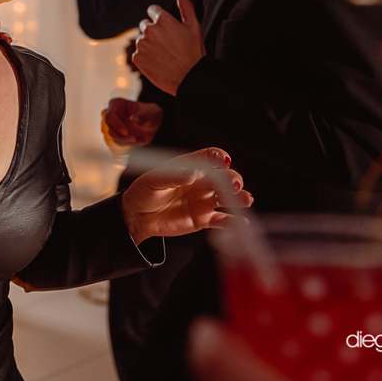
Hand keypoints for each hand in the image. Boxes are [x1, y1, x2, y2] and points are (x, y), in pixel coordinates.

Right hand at [102, 98, 162, 148]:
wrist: (152, 123)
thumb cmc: (150, 113)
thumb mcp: (150, 113)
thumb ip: (142, 116)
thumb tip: (133, 120)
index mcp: (116, 104)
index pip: (110, 116)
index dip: (116, 125)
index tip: (126, 132)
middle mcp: (111, 115)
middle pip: (107, 129)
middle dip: (120, 136)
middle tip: (134, 139)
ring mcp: (112, 126)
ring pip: (111, 138)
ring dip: (124, 142)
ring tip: (138, 139)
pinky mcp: (115, 136)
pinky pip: (116, 144)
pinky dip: (127, 145)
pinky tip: (139, 141)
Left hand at [121, 148, 250, 241]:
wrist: (136, 216)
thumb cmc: (143, 192)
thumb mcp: (154, 180)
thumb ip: (174, 176)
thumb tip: (193, 173)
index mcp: (190, 168)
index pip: (209, 158)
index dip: (219, 157)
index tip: (224, 160)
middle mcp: (201, 183)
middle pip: (224, 178)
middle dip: (233, 180)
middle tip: (233, 185)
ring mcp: (204, 201)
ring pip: (227, 198)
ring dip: (239, 199)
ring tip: (245, 200)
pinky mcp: (203, 219)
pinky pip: (222, 221)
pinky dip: (232, 222)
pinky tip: (241, 223)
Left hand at [132, 0, 205, 94]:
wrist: (189, 77)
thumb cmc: (194, 51)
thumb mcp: (194, 26)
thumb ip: (185, 6)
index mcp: (162, 20)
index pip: (153, 10)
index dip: (161, 18)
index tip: (167, 28)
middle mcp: (149, 30)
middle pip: (145, 25)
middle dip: (154, 31)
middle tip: (167, 43)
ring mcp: (141, 45)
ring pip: (141, 40)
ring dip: (149, 44)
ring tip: (164, 54)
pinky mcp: (137, 58)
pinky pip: (138, 53)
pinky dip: (145, 57)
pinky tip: (158, 62)